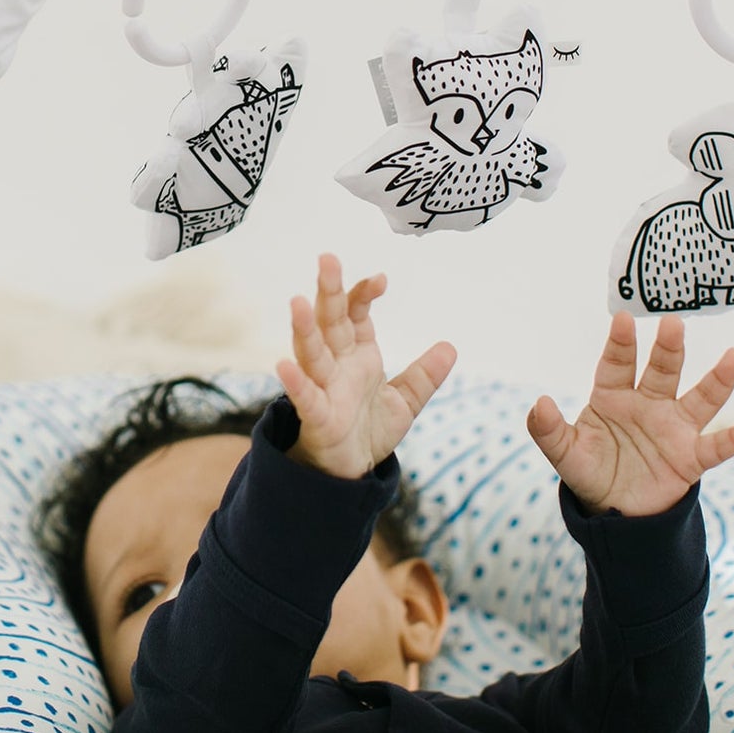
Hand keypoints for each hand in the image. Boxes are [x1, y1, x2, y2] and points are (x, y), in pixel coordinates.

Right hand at [274, 253, 457, 479]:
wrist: (351, 473)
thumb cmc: (368, 431)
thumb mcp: (404, 402)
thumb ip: (423, 376)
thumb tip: (449, 347)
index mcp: (357, 357)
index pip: (356, 316)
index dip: (363, 295)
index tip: (381, 280)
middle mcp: (337, 366)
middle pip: (330, 322)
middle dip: (329, 292)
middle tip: (327, 259)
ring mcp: (324, 389)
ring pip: (312, 353)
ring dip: (304, 328)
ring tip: (297, 301)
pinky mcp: (317, 418)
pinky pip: (305, 397)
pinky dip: (295, 382)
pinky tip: (283, 365)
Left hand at [525, 311, 733, 516]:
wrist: (617, 513)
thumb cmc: (592, 472)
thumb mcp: (565, 454)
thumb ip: (549, 430)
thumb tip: (539, 404)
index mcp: (613, 397)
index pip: (616, 365)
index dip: (619, 344)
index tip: (622, 319)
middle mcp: (648, 405)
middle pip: (661, 372)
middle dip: (667, 349)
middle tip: (673, 323)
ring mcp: (673, 429)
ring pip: (699, 399)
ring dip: (717, 379)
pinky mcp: (691, 458)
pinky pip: (716, 446)